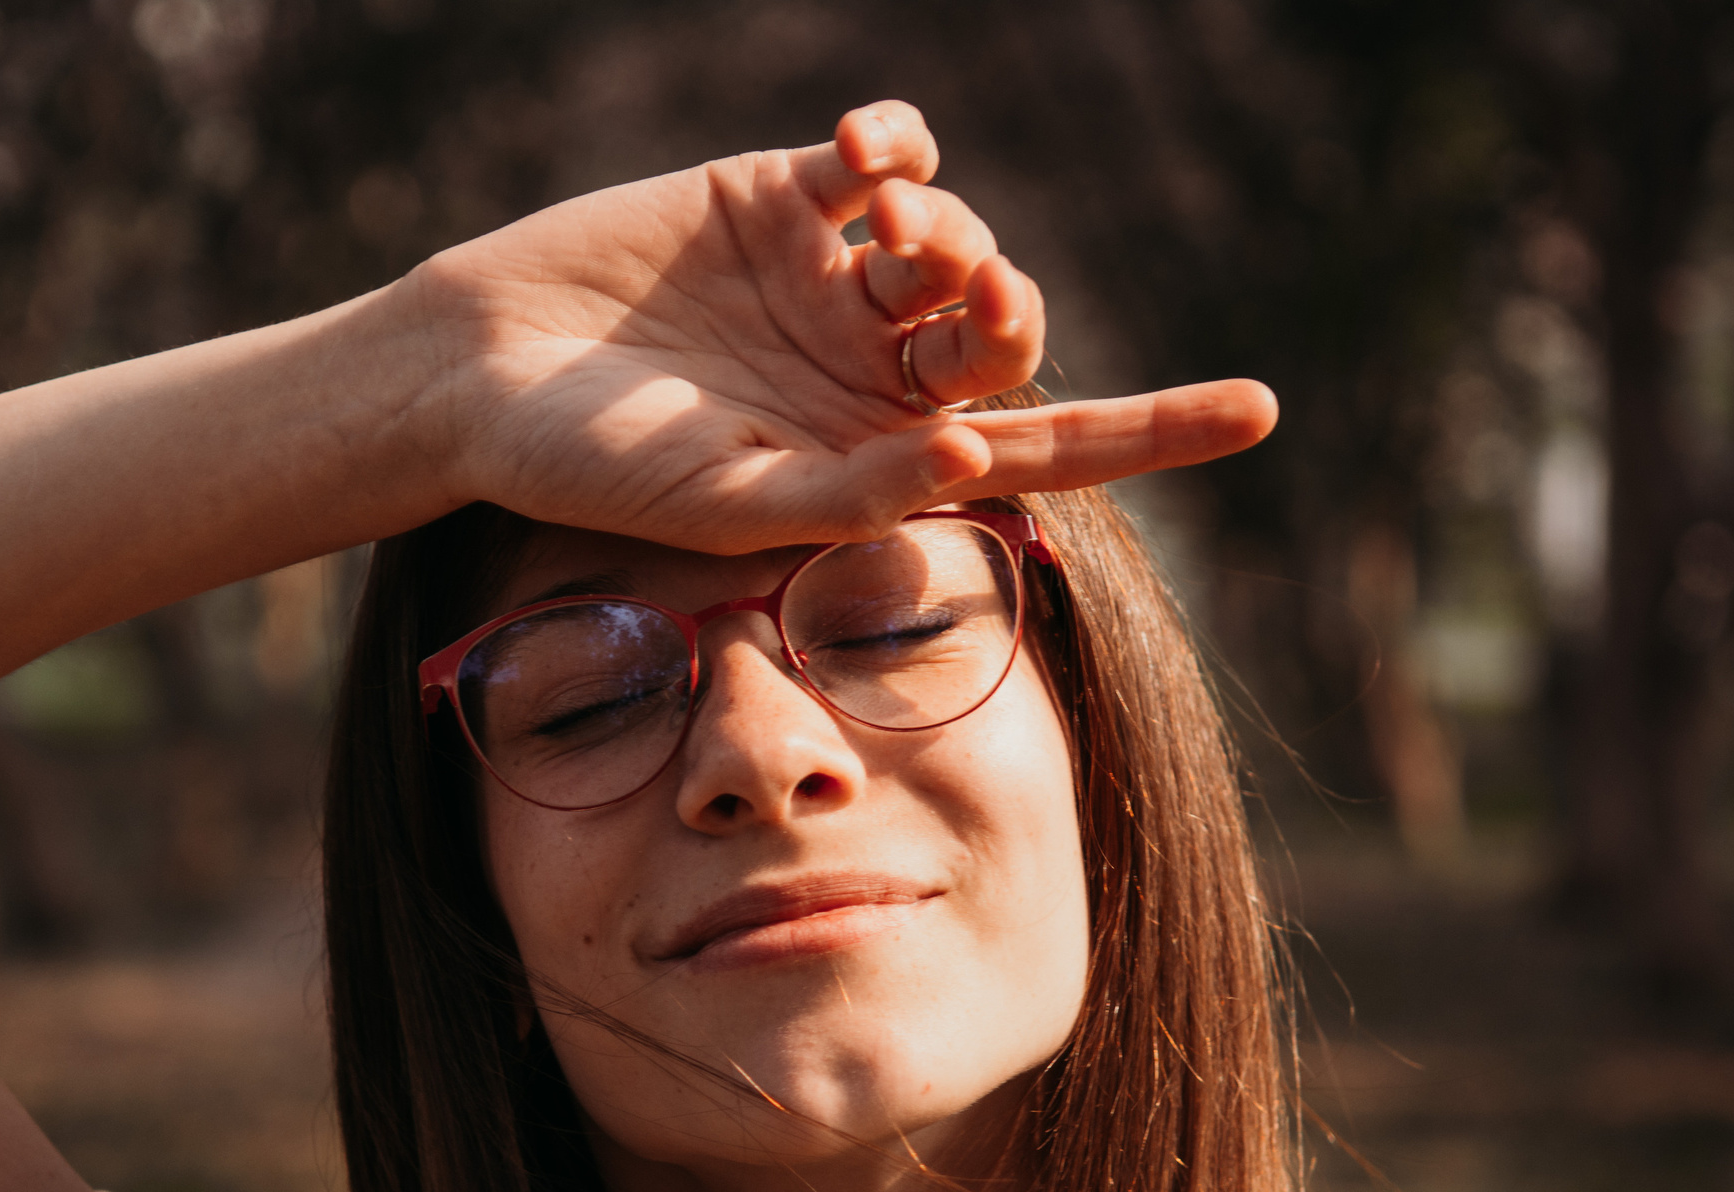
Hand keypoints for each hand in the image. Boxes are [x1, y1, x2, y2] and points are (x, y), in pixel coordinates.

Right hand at [404, 101, 1275, 552]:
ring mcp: (831, 283)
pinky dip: (899, 146)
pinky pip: (885, 157)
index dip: (1153, 429)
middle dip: (1009, 310)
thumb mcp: (725, 504)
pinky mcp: (781, 199)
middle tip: (965, 301)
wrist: (474, 373)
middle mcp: (870, 375)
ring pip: (957, 240)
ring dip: (950, 232)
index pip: (1043, 448)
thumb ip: (854, 490)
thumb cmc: (589, 470)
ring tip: (884, 234)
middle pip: (1008, 333)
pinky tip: (866, 160)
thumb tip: (979, 450)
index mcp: (878, 462)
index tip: (1259, 408)